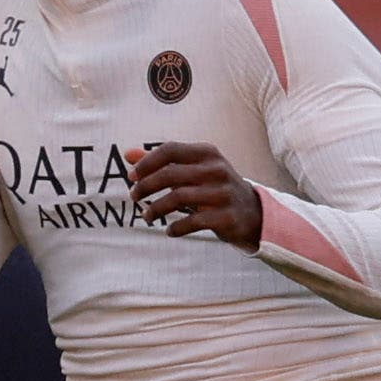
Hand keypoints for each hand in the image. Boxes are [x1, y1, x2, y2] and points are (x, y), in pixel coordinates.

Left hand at [127, 142, 260, 249]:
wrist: (253, 213)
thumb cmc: (214, 188)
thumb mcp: (193, 170)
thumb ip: (162, 161)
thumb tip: (128, 154)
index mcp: (207, 153)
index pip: (170, 149)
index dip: (146, 162)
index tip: (132, 176)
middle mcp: (217, 170)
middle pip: (170, 174)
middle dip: (145, 187)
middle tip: (134, 197)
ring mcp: (223, 193)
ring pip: (177, 198)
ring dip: (155, 209)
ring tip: (147, 216)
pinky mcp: (226, 217)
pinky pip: (192, 222)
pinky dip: (175, 227)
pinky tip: (169, 230)